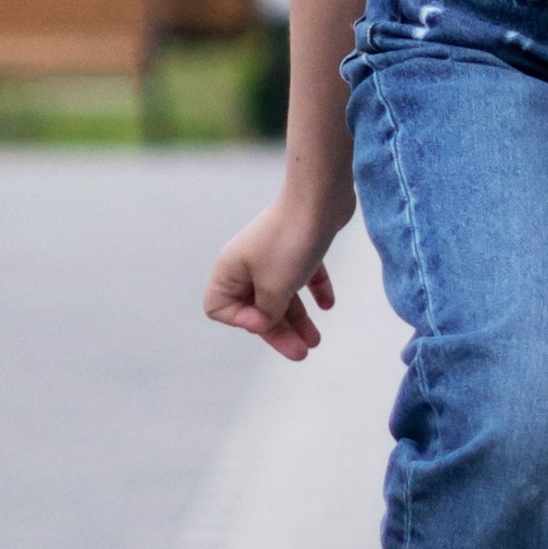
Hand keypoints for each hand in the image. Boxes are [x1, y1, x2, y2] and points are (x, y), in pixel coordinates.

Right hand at [204, 182, 354, 360]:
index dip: (241, 321)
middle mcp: (247, 261)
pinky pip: (302, 275)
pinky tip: (329, 304)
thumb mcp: (275, 289)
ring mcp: (273, 252)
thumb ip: (267, 314)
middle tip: (303, 353)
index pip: (219, 308)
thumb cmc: (292, 242)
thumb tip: (265, 324)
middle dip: (279, 331)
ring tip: (316, 341)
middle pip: (256, 307)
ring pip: (281, 294)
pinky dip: (313, 290)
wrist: (320, 195)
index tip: (265, 319)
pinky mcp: (299, 244)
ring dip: (298, 318)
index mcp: (230, 269)